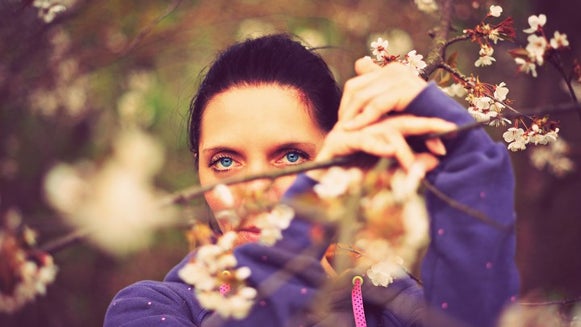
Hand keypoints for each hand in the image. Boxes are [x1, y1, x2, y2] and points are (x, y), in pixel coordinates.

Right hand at [312, 114, 455, 175]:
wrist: (318, 189)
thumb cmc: (351, 181)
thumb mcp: (387, 174)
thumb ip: (408, 166)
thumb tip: (434, 161)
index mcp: (378, 132)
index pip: (405, 124)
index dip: (427, 127)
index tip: (450, 132)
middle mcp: (366, 128)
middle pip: (399, 121)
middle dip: (425, 125)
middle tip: (447, 129)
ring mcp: (353, 133)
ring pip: (385, 130)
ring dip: (404, 148)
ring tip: (419, 162)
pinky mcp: (339, 141)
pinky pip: (365, 140)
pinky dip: (379, 146)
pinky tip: (392, 152)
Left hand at [338, 58, 427, 130]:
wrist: (448, 126)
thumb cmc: (420, 119)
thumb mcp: (394, 104)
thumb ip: (377, 87)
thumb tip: (359, 63)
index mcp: (390, 71)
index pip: (356, 83)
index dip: (346, 102)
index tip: (344, 121)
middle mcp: (395, 70)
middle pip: (355, 88)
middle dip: (346, 110)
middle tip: (341, 129)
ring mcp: (400, 78)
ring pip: (362, 96)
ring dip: (351, 115)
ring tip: (344, 132)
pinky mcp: (405, 89)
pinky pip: (376, 105)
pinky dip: (364, 118)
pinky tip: (355, 130)